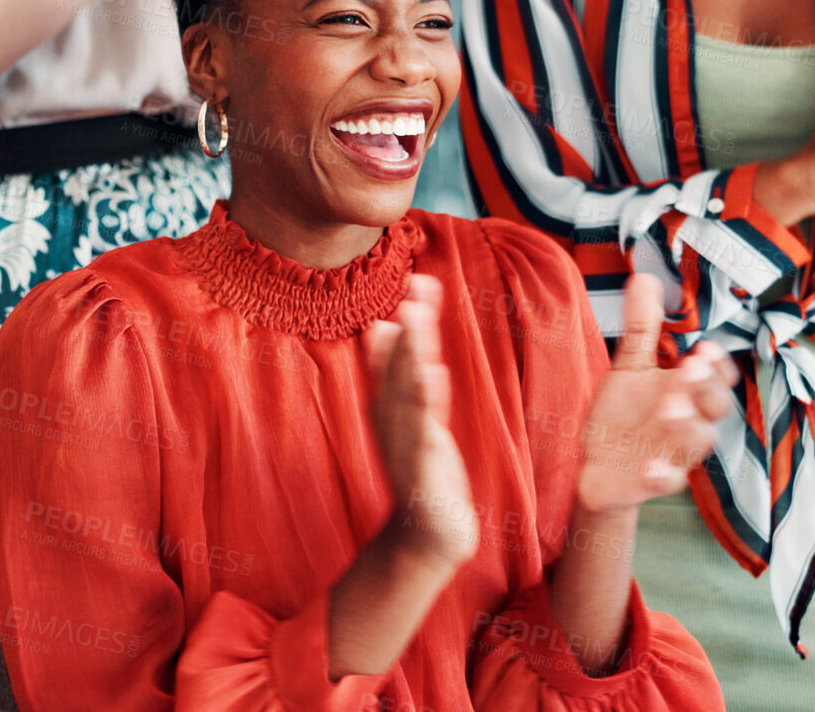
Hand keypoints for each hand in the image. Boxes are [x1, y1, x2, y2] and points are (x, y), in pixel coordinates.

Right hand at [365, 274, 478, 569]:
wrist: (423, 537)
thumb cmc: (419, 471)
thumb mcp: (407, 417)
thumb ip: (395, 372)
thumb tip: (383, 326)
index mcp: (392, 407)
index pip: (397, 357)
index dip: (410, 320)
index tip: (420, 278)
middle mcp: (394, 422)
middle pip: (401, 368)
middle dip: (411, 327)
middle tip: (417, 287)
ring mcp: (406, 446)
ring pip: (408, 394)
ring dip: (412, 355)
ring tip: (418, 320)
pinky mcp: (420, 473)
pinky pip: (421, 433)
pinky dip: (423, 405)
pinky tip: (431, 377)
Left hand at [577, 275, 736, 514]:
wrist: (599, 467)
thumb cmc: (623, 415)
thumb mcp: (629, 367)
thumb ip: (642, 327)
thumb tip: (646, 276)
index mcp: (686, 393)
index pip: (716, 378)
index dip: (716, 366)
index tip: (704, 348)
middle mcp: (688, 422)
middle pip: (714, 407)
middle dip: (705, 388)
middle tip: (687, 369)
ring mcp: (674, 453)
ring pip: (696, 443)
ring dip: (687, 425)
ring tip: (669, 408)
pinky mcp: (654, 481)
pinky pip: (666, 482)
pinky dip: (662, 476)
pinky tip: (651, 468)